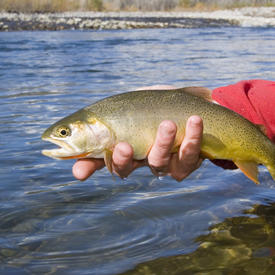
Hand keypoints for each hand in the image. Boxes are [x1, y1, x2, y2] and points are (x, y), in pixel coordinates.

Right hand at [72, 116, 203, 181]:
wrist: (195, 105)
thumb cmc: (159, 105)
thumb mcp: (134, 102)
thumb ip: (113, 113)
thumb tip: (83, 123)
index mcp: (125, 147)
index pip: (100, 159)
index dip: (88, 168)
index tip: (79, 171)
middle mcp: (141, 160)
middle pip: (126, 168)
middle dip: (122, 159)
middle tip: (123, 145)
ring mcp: (164, 163)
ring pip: (159, 162)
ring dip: (163, 142)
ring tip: (168, 124)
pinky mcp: (189, 162)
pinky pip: (190, 155)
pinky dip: (194, 137)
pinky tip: (195, 120)